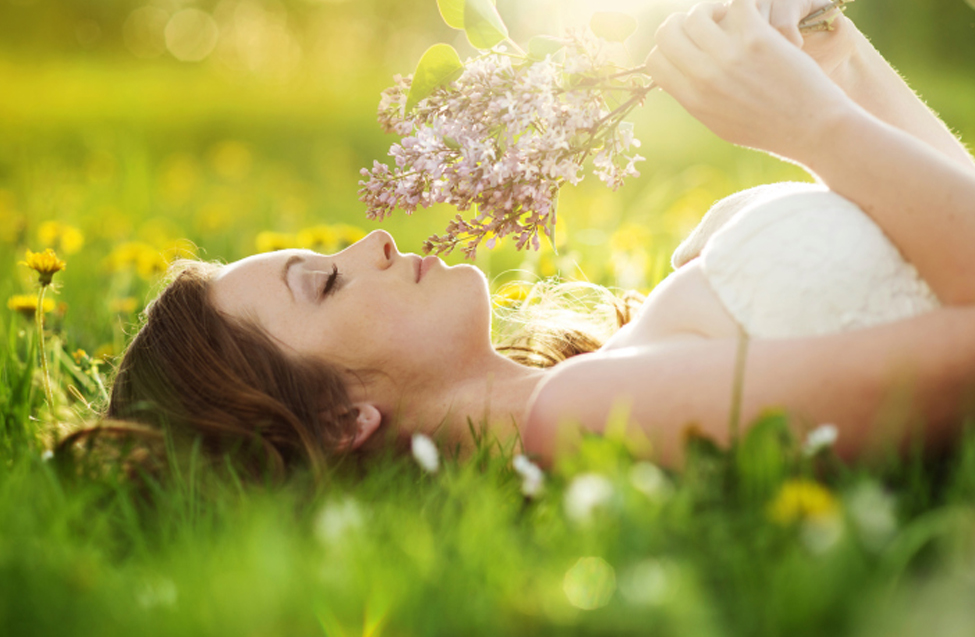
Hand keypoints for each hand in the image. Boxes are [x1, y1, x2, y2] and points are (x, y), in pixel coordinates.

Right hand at [645, 0, 854, 160]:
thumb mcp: (721, 123)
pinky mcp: (758, 38)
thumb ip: (697, 99)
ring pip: (697, 13)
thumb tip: (681, 77)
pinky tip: (755, 13)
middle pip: (668, 33)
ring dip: (712, 10)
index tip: (690, 48)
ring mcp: (730, 57)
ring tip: (731, 19)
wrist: (814, 130)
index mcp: (693, 100)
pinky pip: (737, 2)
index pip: (655, 60)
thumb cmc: (771, 129)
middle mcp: (705, 78)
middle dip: (683, 24)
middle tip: (707, 27)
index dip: (668, 49)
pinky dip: (744, 3)